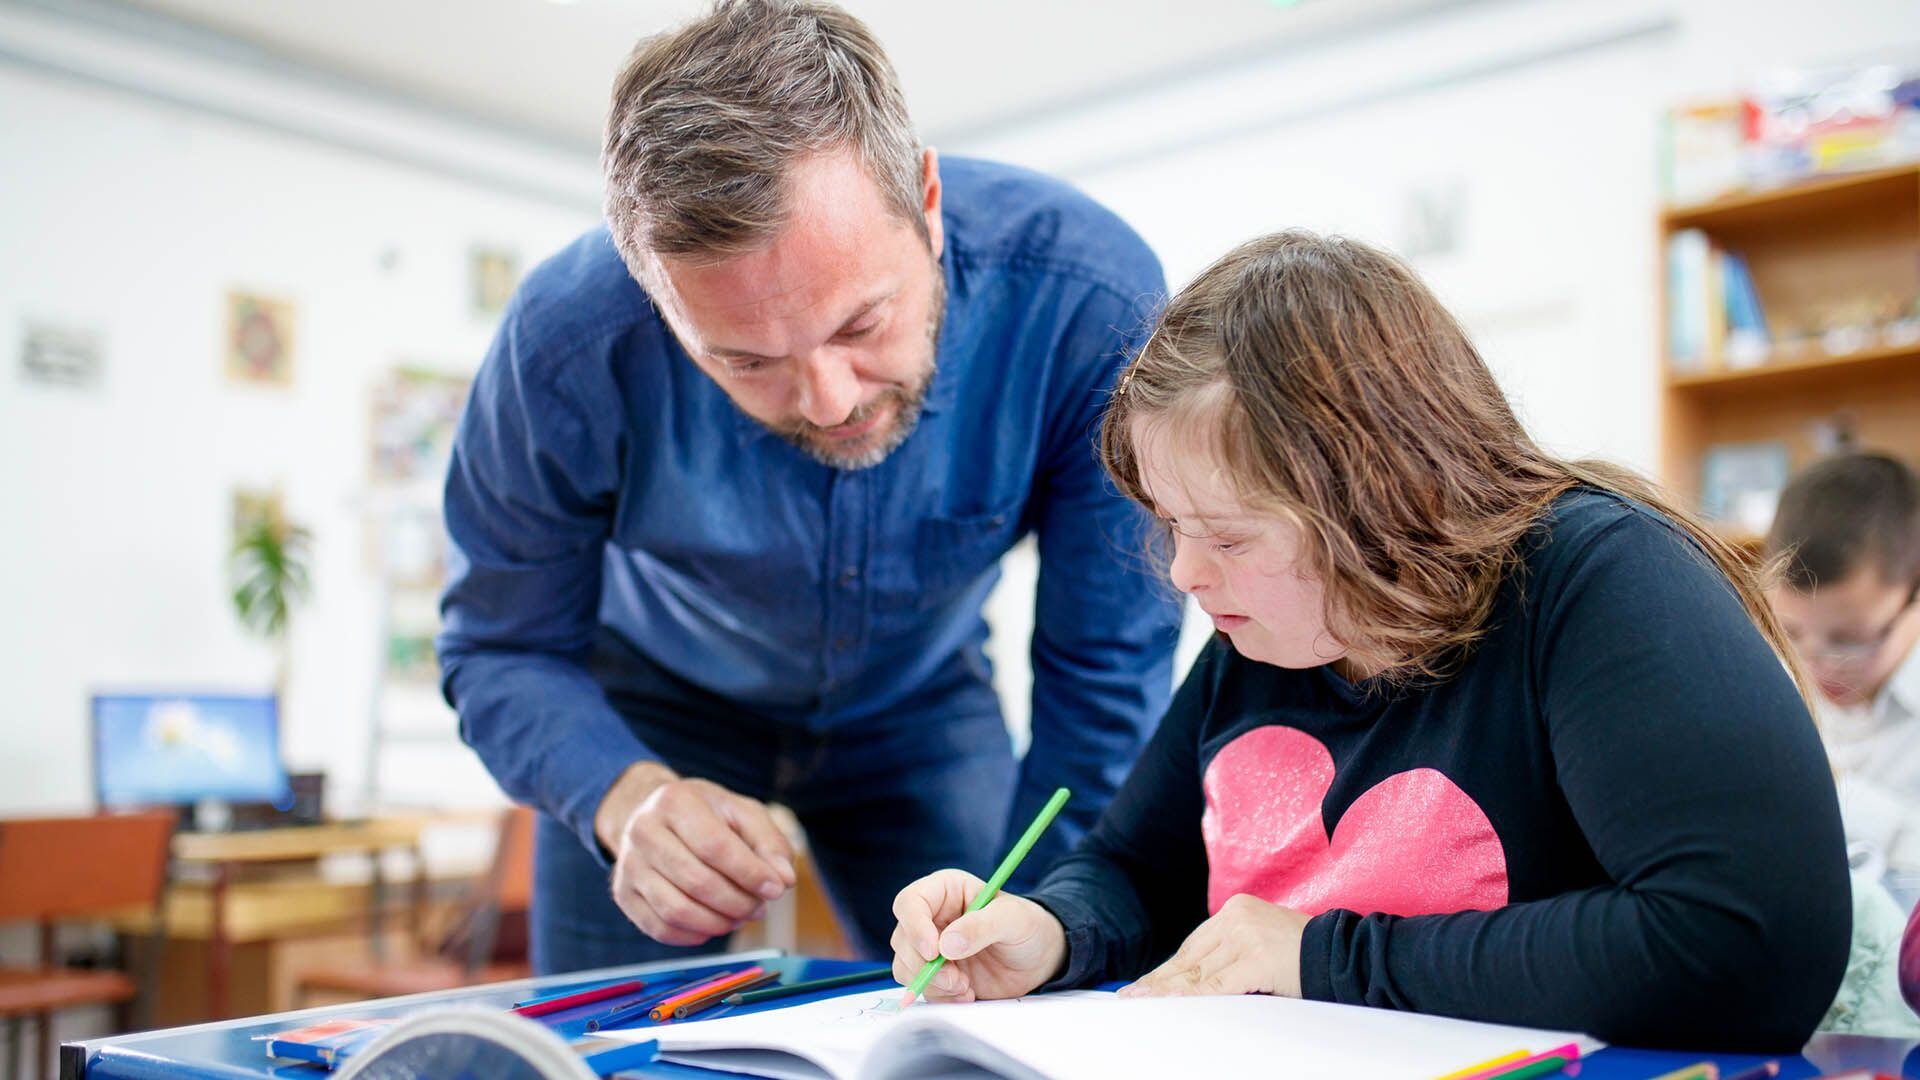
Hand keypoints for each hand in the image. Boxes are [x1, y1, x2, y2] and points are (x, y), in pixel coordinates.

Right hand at [595, 761, 797, 946]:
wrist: (653, 817)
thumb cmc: (706, 816)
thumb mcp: (742, 813)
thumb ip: (769, 842)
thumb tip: (783, 879)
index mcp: (675, 801)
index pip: (715, 846)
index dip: (750, 873)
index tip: (776, 889)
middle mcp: (643, 831)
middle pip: (697, 881)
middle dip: (737, 902)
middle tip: (759, 908)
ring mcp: (628, 865)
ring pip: (677, 910)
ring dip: (718, 923)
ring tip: (740, 916)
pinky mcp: (623, 894)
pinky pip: (660, 928)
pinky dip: (694, 935)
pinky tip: (714, 924)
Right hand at [888, 869, 1066, 1002]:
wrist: (1040, 958)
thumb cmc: (1028, 926)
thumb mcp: (1013, 918)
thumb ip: (981, 926)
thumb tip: (946, 945)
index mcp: (945, 891)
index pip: (910, 903)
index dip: (914, 927)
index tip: (933, 952)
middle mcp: (932, 917)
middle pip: (902, 939)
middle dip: (924, 964)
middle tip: (956, 979)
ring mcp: (931, 947)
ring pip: (905, 966)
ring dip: (932, 983)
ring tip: (966, 987)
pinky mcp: (936, 974)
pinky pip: (922, 988)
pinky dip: (941, 996)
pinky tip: (967, 994)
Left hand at [1118, 893, 1308, 998]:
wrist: (1345, 954)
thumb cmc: (1306, 955)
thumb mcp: (1263, 944)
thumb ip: (1233, 953)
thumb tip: (1196, 981)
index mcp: (1237, 909)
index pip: (1194, 945)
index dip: (1168, 969)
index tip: (1146, 984)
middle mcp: (1237, 917)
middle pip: (1190, 957)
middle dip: (1160, 981)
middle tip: (1132, 996)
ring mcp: (1246, 937)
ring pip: (1198, 972)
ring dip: (1167, 991)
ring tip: (1142, 1002)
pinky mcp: (1257, 959)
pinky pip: (1216, 985)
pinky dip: (1191, 996)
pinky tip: (1170, 1003)